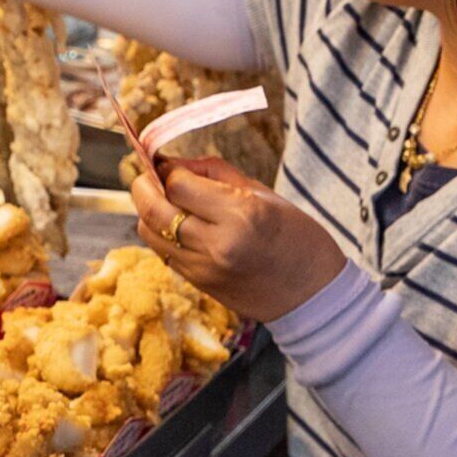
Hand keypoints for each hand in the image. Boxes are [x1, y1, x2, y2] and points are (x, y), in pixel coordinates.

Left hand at [127, 155, 343, 320]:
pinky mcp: (197, 283)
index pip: (178, 185)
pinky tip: (177, 225)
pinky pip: (163, 251)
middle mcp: (216, 243)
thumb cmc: (297, 237)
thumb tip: (174, 162)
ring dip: (148, 212)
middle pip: (153, 210)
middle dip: (143, 187)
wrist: (313, 295)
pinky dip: (161, 234)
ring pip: (149, 233)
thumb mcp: (263, 194)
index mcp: (240, 214)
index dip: (167, 169)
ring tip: (163, 200)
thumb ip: (215, 174)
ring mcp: (203, 268)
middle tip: (148, 175)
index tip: (168, 162)